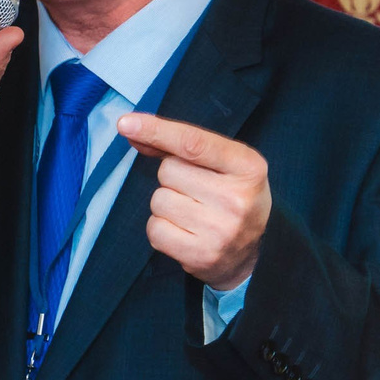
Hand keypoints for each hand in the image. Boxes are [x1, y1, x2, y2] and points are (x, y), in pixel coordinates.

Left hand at [116, 114, 270, 290]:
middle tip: (196, 192)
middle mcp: (237, 198)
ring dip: (166, 204)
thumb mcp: (222, 164)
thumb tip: (131, 128)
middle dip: (172, 178)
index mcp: (248, 167)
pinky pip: (155, 229)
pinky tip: (184, 232)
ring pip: (158, 200)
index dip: (156, 130)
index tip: (125, 123)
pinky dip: (161, 229)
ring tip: (193, 213)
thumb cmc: (232, 197)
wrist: (254, 252)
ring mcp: (221, 230)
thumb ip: (179, 146)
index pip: (193, 143)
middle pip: (168, 171)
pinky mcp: (202, 256)